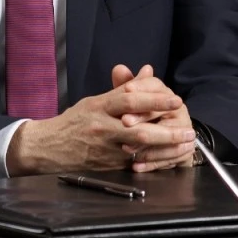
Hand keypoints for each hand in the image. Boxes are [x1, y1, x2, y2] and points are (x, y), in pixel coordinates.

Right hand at [5, 82, 193, 175]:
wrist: (49, 147)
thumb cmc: (76, 121)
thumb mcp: (97, 100)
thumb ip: (124, 88)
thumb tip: (148, 71)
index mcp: (100, 106)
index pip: (130, 99)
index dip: (154, 99)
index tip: (175, 100)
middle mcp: (103, 127)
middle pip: (139, 129)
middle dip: (167, 130)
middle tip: (188, 129)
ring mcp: (105, 149)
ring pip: (139, 150)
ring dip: (166, 148)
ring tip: (185, 146)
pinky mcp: (108, 166)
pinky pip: (134, 164)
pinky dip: (153, 161)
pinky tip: (169, 159)